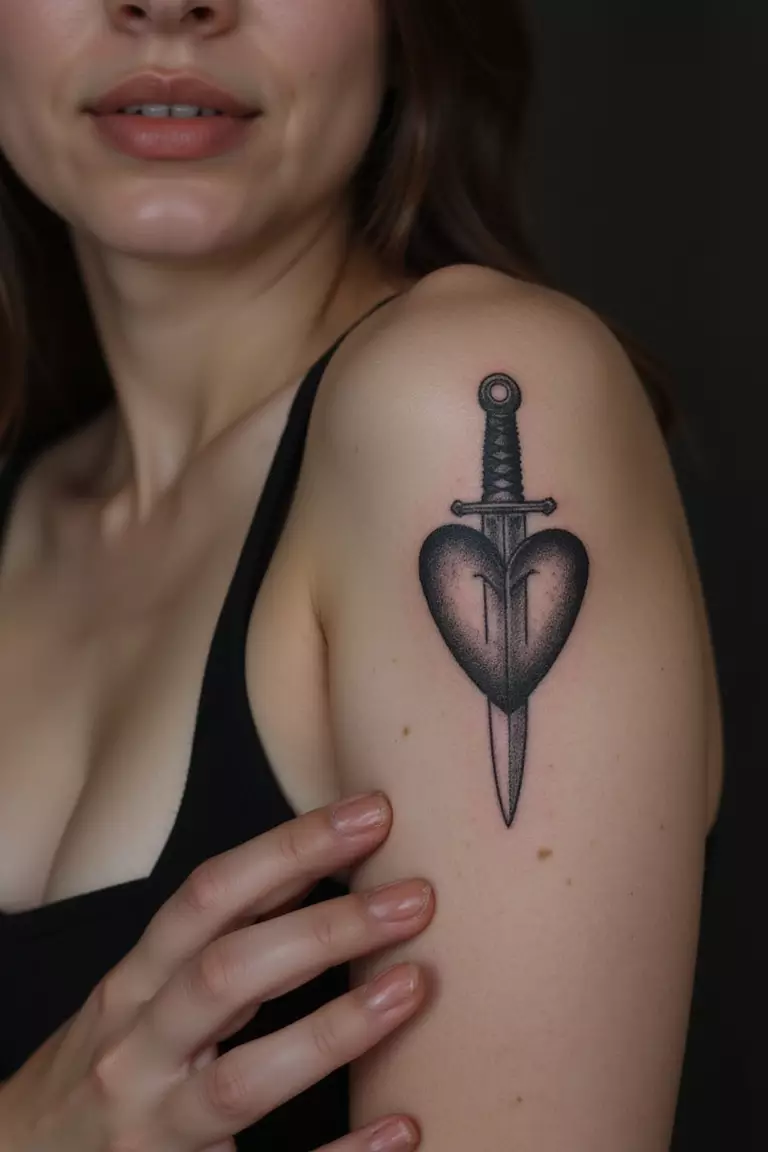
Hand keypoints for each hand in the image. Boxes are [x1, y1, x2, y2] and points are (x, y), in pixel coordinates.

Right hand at [0, 792, 432, 1151]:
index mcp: (134, 986)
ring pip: (241, 1078)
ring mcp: (153, 1127)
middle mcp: (136, 1050)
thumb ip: (218, 940)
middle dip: (324, 929)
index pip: (210, 897)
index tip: (370, 814)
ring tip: (414, 986)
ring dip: (335, 1028)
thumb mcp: (142, 992)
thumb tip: (316, 868)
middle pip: (226, 974)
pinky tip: (403, 1125)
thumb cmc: (102, 1063)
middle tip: (415, 898)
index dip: (290, 848)